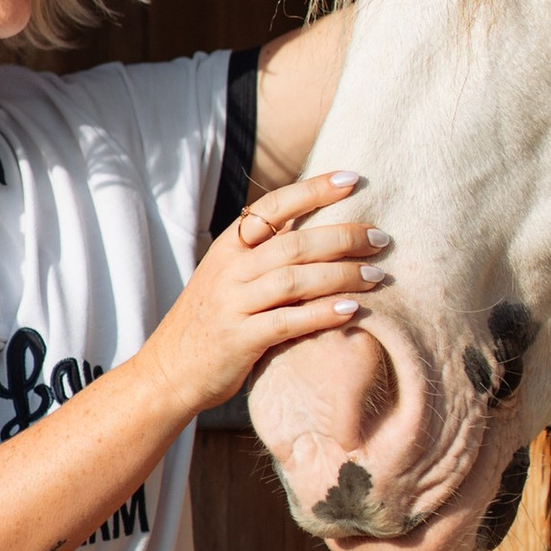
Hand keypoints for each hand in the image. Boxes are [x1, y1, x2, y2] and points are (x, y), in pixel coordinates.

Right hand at [142, 168, 389, 418]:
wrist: (168, 372)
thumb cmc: (212, 322)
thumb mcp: (228, 278)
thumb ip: (264, 254)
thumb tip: (318, 230)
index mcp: (228, 247)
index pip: (274, 206)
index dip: (314, 189)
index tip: (353, 178)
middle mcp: (229, 270)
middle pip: (294, 243)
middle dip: (343, 237)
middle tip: (381, 238)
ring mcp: (233, 304)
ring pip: (295, 280)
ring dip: (342, 275)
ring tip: (376, 275)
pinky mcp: (240, 339)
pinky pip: (289, 321)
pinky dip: (323, 314)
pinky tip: (352, 310)